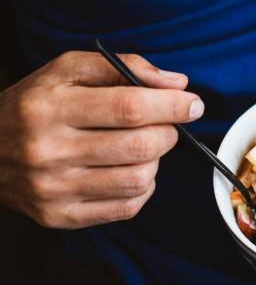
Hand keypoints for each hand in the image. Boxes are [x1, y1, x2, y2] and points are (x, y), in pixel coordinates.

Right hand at [0, 51, 203, 228]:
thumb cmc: (35, 104)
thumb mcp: (67, 69)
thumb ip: (123, 67)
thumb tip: (176, 83)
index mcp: (50, 107)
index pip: (130, 107)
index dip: (172, 106)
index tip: (192, 103)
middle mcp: (49, 151)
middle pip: (141, 146)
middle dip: (168, 133)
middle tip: (165, 124)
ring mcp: (54, 189)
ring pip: (139, 179)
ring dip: (155, 161)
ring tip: (142, 147)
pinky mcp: (61, 216)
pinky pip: (127, 207)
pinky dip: (143, 187)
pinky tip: (131, 170)